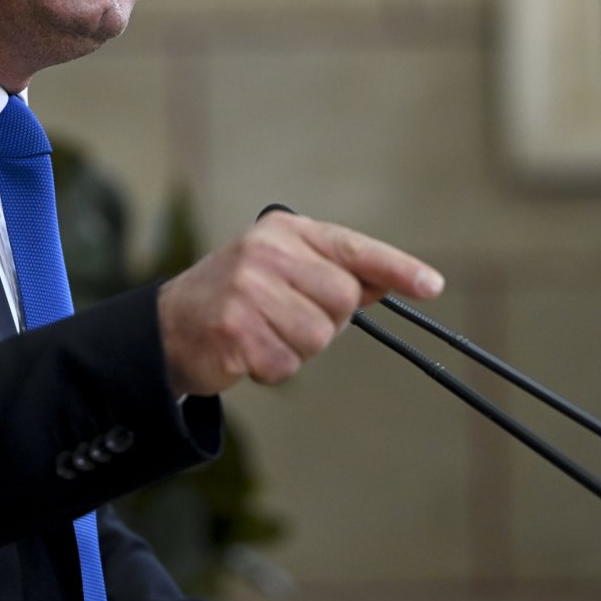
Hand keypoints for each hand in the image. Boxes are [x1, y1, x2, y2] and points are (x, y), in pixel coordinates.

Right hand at [157, 210, 443, 395]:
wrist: (168, 326)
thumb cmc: (236, 296)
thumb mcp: (282, 269)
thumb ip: (334, 272)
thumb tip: (395, 281)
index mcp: (284, 231)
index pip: (351, 248)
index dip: (396, 267)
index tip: (432, 286)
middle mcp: (266, 253)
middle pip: (342, 300)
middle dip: (325, 321)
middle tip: (285, 317)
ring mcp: (248, 290)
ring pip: (318, 337)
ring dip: (296, 348)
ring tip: (262, 333)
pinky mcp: (234, 330)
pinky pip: (287, 364)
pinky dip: (272, 368)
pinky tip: (246, 352)